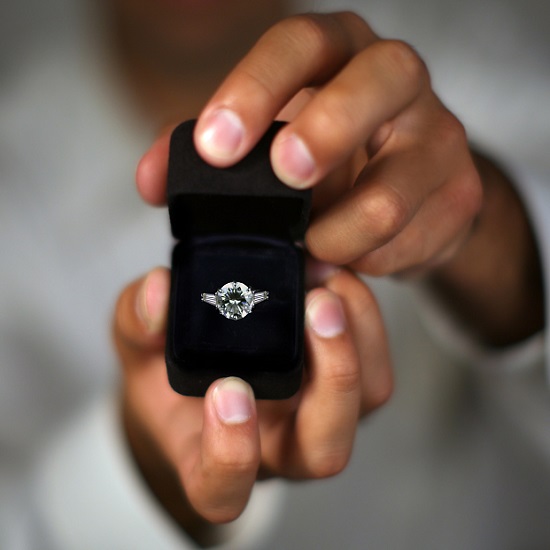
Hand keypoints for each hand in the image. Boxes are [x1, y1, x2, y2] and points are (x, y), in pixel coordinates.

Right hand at [113, 265, 390, 541]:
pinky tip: (335, 278)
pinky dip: (365, 318)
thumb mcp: (138, 345)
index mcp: (210, 457)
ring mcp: (314, 418)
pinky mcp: (341, 384)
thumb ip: (138, 322)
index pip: (222, 489)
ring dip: (359, 340)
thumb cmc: (168, 372)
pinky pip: (374, 365)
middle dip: (332, 378)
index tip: (226, 390)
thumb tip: (159, 292)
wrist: (201, 368)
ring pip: (364, 405)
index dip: (230, 455)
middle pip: (323, 450)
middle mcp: (274, 448)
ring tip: (330, 281)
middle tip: (317, 307)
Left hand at [140, 11, 480, 277]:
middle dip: (325, 134)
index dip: (256, 90)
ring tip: (307, 248)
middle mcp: (397, 80)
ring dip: (338, 232)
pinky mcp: (460, 193)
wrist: (409, 184)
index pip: (301, 45)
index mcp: (339, 53)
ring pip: (393, 189)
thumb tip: (152, 180)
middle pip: (377, 83)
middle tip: (285, 178)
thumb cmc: (326, 155)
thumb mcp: (267, 141)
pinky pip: (409, 240)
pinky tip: (346, 258)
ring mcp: (438, 136)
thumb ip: (209, 153)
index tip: (215, 147)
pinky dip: (369, 259)